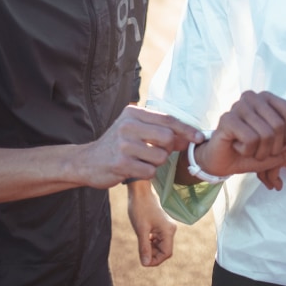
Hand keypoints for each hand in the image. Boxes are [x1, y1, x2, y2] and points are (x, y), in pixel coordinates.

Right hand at [79, 105, 203, 188]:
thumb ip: (160, 130)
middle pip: (168, 138)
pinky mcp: (121, 163)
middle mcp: (128, 125)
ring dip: (155, 163)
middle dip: (168, 149)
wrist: (86, 161)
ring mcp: (123, 144)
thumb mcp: (135, 129)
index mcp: (133, 112)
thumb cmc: (117, 145)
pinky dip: (146, 173)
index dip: (187, 129)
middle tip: (155, 152)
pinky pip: (149, 171)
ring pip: (160, 157)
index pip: (168, 119)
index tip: (199, 137)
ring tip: (141, 160)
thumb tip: (190, 137)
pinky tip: (133, 169)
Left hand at [126, 180, 176, 266]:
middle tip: (140, 252)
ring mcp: (166, 227)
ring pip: (161, 245)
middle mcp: (170, 229)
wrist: (139, 191)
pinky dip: (151, 242)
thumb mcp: (141, 230)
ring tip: (141, 243)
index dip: (155, 260)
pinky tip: (143, 238)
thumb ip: (144, 247)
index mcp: (168, 231)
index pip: (166, 253)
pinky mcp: (161, 225)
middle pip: (164, 250)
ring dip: (151, 249)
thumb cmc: (140, 208)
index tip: (144, 261)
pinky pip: (158, 239)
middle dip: (153, 255)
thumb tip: (145, 263)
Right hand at [192, 91, 285, 182]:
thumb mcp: (281, 150)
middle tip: (261, 151)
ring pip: (265, 134)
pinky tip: (238, 148)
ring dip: (260, 152)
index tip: (281, 146)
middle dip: (274, 148)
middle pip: (279, 125)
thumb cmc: (253, 152)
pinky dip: (248, 151)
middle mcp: (252, 97)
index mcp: (266, 98)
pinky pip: (250, 139)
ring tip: (249, 150)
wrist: (225, 163)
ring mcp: (238, 106)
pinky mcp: (227, 119)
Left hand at [257, 113, 285, 189]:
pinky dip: (272, 177)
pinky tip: (278, 185)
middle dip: (255, 161)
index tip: (256, 165)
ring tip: (269, 182)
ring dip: (263, 171)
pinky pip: (275, 163)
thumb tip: (252, 159)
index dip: (253, 149)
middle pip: (258, 141)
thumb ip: (275, 150)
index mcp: (285, 121)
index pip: (257, 130)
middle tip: (261, 177)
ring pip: (264, 151)